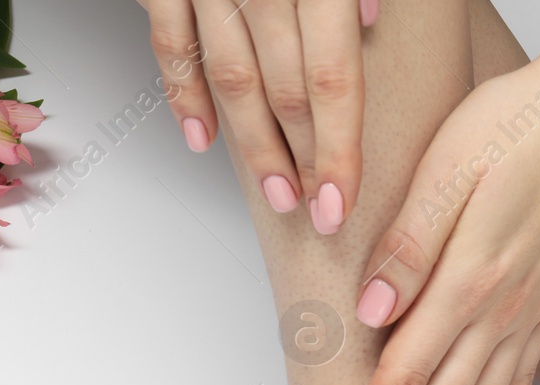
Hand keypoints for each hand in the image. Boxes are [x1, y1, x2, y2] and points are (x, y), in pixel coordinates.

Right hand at [139, 0, 376, 231]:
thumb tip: (367, 20)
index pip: (331, 77)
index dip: (337, 150)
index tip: (339, 203)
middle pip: (286, 91)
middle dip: (305, 160)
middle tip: (318, 209)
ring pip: (232, 79)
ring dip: (255, 145)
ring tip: (276, 191)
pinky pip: (171, 44)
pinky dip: (185, 95)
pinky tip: (203, 138)